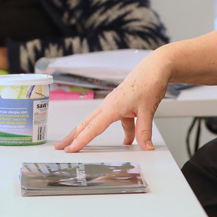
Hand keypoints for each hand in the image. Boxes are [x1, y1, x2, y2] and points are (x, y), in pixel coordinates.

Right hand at [55, 50, 171, 151]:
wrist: (155, 67)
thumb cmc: (149, 83)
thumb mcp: (148, 109)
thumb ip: (144, 131)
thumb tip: (146, 147)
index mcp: (112, 106)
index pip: (93, 128)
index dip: (81, 140)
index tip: (70, 149)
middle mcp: (109, 104)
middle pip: (86, 123)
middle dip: (72, 136)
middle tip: (60, 147)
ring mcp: (113, 103)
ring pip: (97, 121)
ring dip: (88, 133)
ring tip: (78, 144)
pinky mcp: (120, 103)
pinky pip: (115, 120)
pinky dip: (120, 130)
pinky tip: (128, 140)